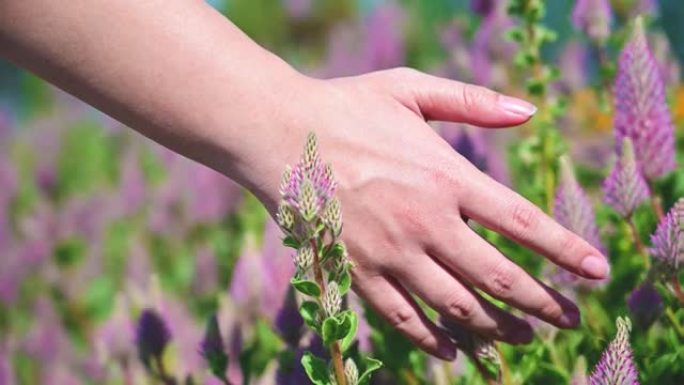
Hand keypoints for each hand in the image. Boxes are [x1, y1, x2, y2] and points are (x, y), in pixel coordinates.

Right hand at [262, 68, 608, 359]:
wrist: (276, 133)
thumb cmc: (346, 107)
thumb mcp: (410, 90)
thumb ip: (472, 102)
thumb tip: (529, 112)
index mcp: (445, 175)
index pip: (522, 222)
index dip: (565, 251)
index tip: (595, 273)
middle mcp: (424, 222)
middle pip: (498, 277)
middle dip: (541, 304)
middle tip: (567, 319)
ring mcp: (389, 253)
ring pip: (456, 307)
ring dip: (495, 328)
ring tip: (520, 338)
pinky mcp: (357, 272)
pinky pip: (403, 319)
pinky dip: (433, 340)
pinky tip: (454, 350)